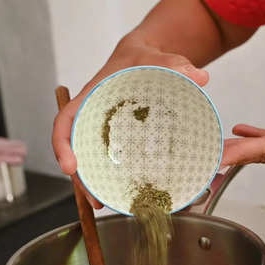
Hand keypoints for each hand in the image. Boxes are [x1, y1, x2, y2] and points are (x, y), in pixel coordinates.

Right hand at [51, 38, 208, 208]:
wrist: (143, 60)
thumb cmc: (142, 60)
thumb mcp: (159, 58)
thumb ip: (178, 65)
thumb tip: (202, 77)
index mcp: (92, 97)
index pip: (65, 121)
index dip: (62, 144)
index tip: (69, 166)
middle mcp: (92, 118)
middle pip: (75, 150)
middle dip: (80, 178)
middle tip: (93, 198)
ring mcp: (103, 132)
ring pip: (91, 160)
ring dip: (94, 185)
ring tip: (104, 205)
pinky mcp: (116, 140)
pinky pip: (109, 160)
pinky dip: (112, 178)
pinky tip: (122, 194)